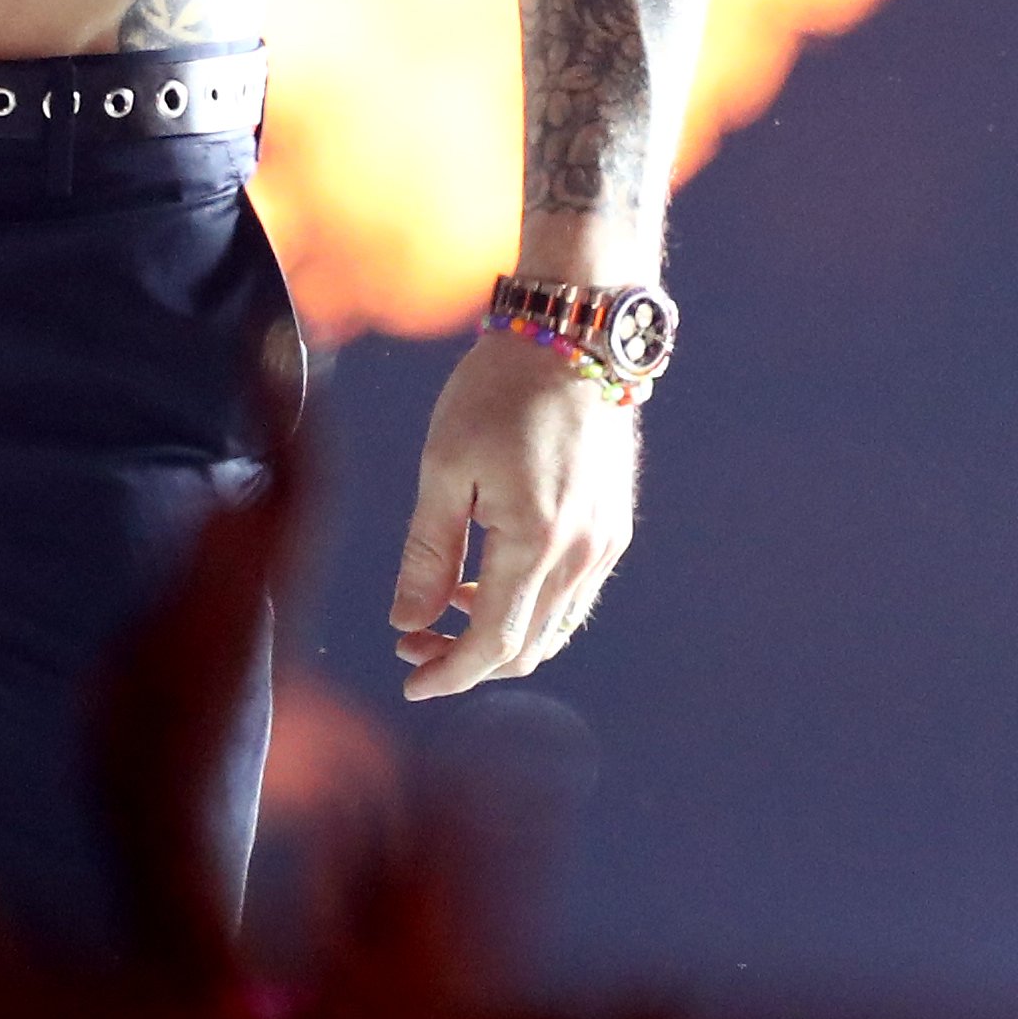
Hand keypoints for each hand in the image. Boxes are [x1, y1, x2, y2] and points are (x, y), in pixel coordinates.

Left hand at [387, 327, 639, 698]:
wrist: (572, 335)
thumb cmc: (498, 390)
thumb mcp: (444, 467)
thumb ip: (427, 552)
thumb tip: (406, 624)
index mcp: (538, 541)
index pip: (493, 643)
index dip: (448, 674)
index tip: (407, 683)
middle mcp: (583, 553)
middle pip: (526, 648)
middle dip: (465, 659)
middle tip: (411, 643)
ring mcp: (605, 542)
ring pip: (551, 628)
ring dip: (497, 635)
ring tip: (439, 607)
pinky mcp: (612, 526)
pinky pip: (570, 596)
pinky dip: (527, 607)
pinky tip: (482, 579)